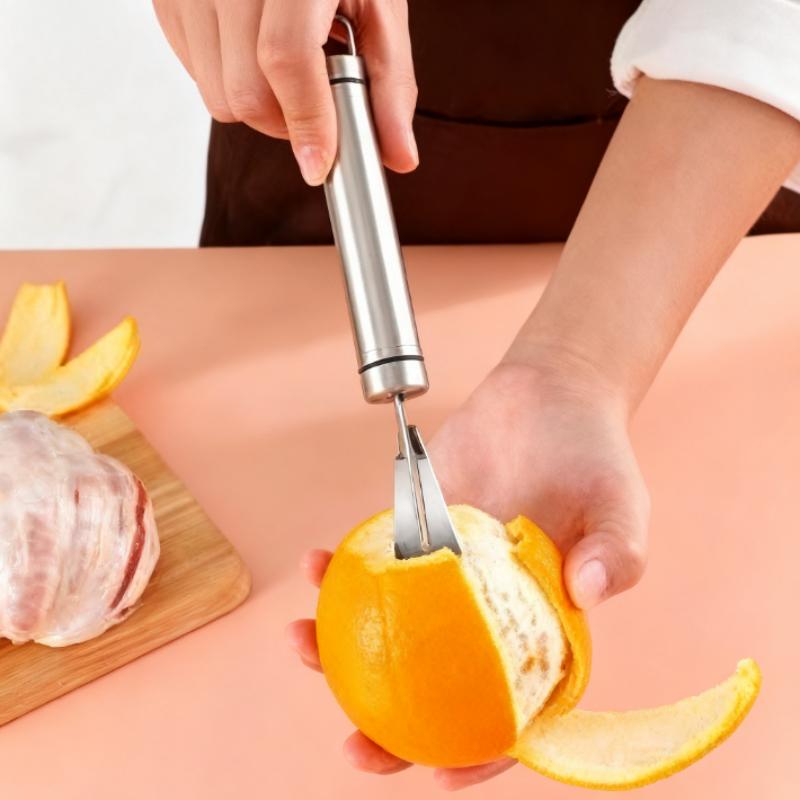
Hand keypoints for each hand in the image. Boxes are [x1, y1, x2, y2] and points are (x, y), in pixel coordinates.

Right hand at [152, 0, 417, 184]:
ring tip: (286, 69)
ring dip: (259, 106)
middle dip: (287, 123)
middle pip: (246, 93)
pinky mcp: (168, 0)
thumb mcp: (378, 8)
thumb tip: (400, 156)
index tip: (319, 166)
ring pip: (218, 96)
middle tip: (314, 107)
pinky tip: (254, 52)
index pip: (286, 58)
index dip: (306, 121)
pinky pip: (197, 75)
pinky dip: (231, 82)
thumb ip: (389, 84)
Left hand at [287, 357, 649, 789]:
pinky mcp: (415, 534)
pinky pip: (372, 565)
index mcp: (542, 622)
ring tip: (302, 640)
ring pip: (391, 631)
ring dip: (340, 648)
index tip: (439, 776)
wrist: (546, 392)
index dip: (483, 754)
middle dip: (392, 727)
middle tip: (353, 741)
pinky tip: (317, 564)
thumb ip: (616, 550)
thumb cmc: (591, 450)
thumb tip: (588, 594)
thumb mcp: (620, 500)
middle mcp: (487, 610)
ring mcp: (446, 575)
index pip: (516, 707)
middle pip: (438, 686)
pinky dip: (338, 571)